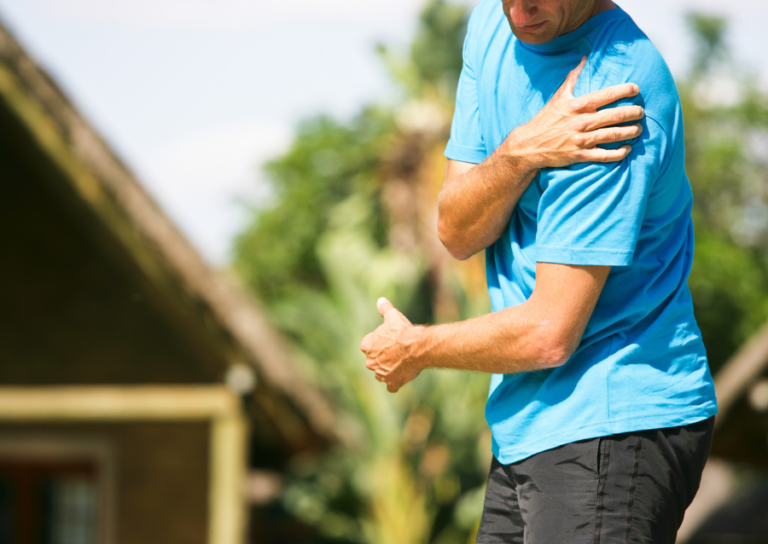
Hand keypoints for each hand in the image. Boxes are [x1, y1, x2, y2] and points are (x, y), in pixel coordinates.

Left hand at [360, 298, 422, 392]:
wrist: (416, 347)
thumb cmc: (403, 331)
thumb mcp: (392, 316)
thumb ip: (384, 309)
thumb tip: (380, 300)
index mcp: (367, 346)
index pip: (367, 345)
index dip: (377, 343)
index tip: (387, 340)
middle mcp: (370, 362)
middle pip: (373, 361)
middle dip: (382, 358)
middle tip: (396, 351)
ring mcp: (380, 374)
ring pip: (381, 373)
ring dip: (388, 370)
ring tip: (400, 363)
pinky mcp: (392, 382)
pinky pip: (391, 386)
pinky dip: (395, 383)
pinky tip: (401, 378)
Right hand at [505, 56, 644, 169]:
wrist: (529, 145)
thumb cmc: (545, 119)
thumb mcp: (558, 96)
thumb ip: (573, 77)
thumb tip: (584, 58)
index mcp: (577, 105)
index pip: (608, 95)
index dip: (626, 90)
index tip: (637, 89)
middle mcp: (581, 121)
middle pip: (615, 115)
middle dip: (633, 113)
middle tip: (641, 112)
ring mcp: (581, 140)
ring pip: (613, 135)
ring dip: (630, 132)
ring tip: (638, 129)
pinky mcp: (579, 155)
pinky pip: (604, 155)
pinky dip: (619, 153)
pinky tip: (627, 149)